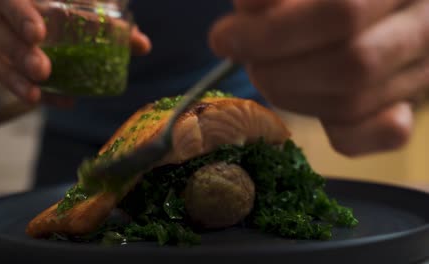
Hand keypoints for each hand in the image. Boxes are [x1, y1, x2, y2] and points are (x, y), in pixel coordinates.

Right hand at [0, 0, 151, 105]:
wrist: (47, 18)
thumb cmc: (67, 10)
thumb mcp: (86, 11)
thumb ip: (112, 26)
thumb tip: (143, 45)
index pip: (11, 3)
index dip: (21, 18)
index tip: (39, 35)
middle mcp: (0, 17)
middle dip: (20, 53)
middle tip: (43, 70)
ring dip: (15, 80)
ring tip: (35, 96)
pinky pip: (6, 80)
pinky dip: (27, 92)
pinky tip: (51, 101)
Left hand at [209, 0, 428, 155]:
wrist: (381, 4)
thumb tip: (248, 9)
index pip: (340, 12)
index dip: (273, 32)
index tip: (223, 39)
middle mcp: (423, 26)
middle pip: (350, 66)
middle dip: (278, 71)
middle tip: (246, 59)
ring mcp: (422, 69)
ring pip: (354, 101)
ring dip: (291, 96)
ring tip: (266, 71)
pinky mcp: (411, 102)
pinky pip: (385, 135)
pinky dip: (344, 133)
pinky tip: (311, 108)